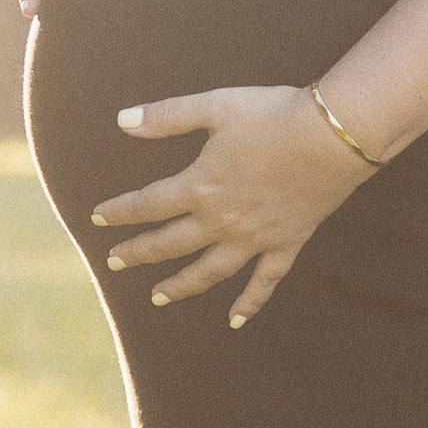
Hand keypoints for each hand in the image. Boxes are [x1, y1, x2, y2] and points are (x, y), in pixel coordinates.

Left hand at [89, 83, 374, 325]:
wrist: (332, 136)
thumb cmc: (273, 115)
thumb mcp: (215, 106)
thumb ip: (167, 116)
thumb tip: (121, 120)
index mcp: (200, 187)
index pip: (147, 205)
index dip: (119, 212)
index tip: (96, 218)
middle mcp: (221, 221)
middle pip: (169, 243)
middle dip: (138, 253)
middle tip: (114, 263)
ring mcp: (254, 238)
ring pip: (208, 272)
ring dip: (180, 286)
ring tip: (157, 298)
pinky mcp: (285, 244)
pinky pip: (264, 282)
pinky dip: (249, 303)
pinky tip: (235, 321)